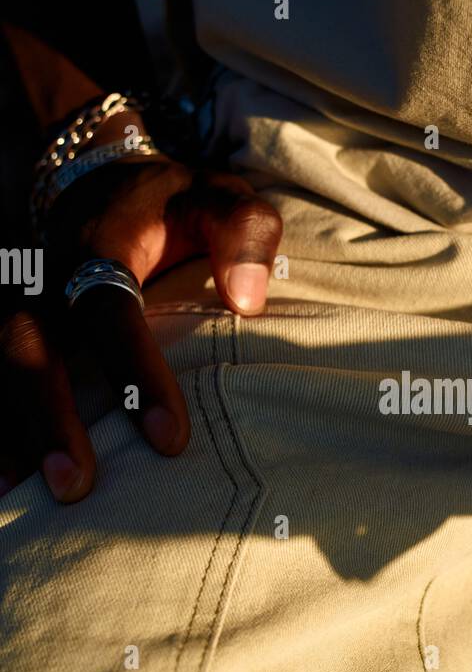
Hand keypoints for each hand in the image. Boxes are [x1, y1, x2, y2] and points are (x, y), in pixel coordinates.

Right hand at [0, 157, 281, 502]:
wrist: (95, 175)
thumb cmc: (173, 204)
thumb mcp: (218, 198)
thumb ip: (243, 234)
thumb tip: (248, 301)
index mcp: (99, 247)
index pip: (111, 312)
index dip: (136, 374)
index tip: (170, 439)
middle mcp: (42, 276)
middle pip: (27, 346)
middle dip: (46, 418)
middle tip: (74, 485)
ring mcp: (14, 300)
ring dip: (7, 432)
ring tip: (17, 496)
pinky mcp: (4, 321)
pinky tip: (4, 483)